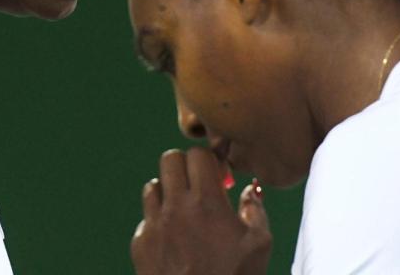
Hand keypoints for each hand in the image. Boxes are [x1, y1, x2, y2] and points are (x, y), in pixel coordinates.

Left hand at [131, 148, 271, 274]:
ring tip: (185, 211)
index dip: (210, 161)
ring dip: (169, 191)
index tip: (219, 178)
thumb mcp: (259, 245)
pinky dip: (158, 221)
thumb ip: (255, 210)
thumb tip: (249, 192)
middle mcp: (176, 208)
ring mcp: (154, 226)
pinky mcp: (140, 244)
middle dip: (186, 167)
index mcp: (206, 203)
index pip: (198, 154)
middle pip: (169, 159)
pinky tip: (174, 239)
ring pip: (152, 186)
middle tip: (199, 186)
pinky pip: (145, 218)